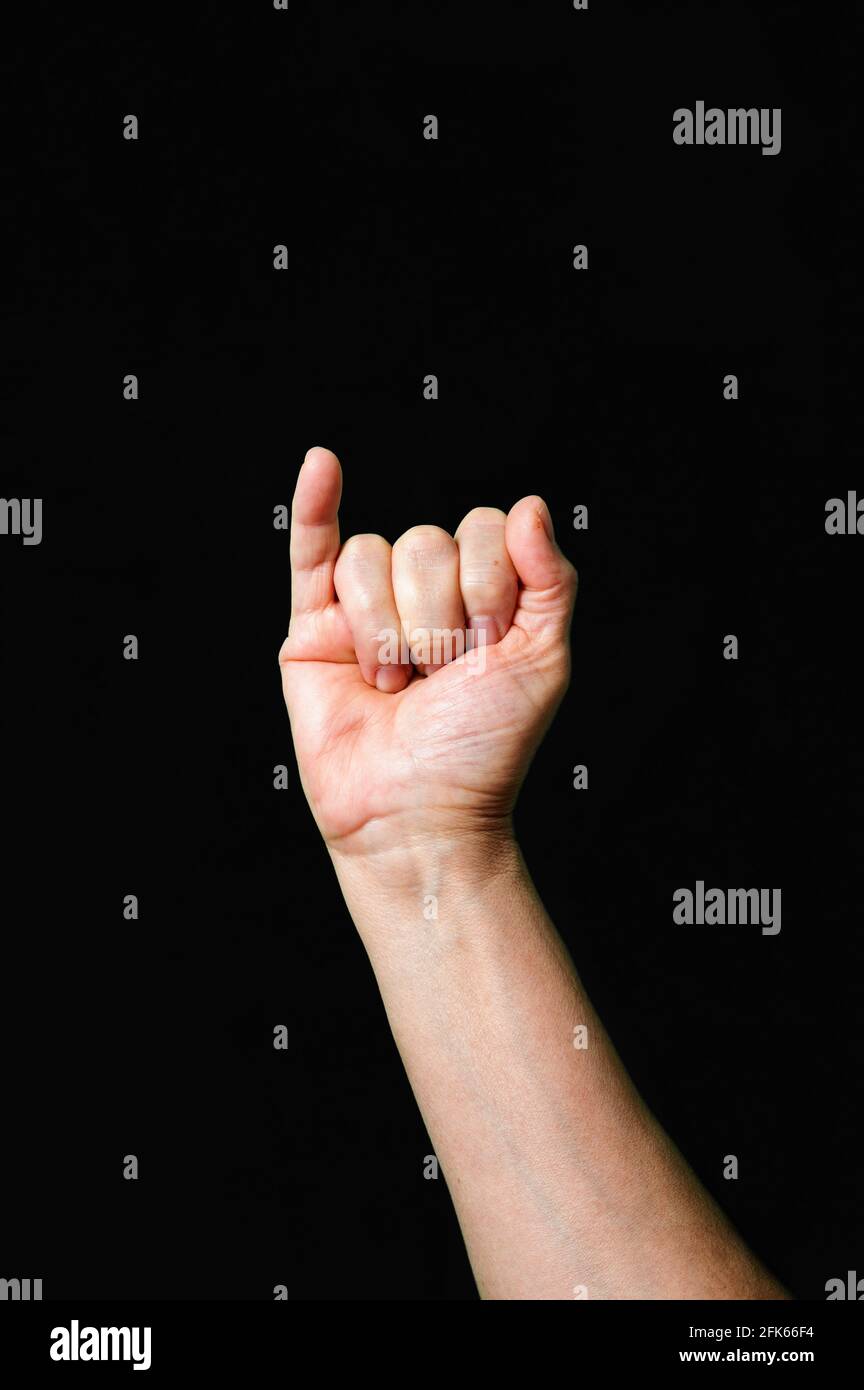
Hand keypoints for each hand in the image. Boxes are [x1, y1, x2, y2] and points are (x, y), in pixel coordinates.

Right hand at [279, 448, 577, 866]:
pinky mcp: (312, 631)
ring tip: (395, 683)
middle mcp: (425, 596)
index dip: (487, 586)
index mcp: (481, 597)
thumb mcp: (542, 661)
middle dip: (437, 616)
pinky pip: (310, 552)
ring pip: (370, 557)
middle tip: (438, 675)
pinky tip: (323, 466)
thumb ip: (550, 580)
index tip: (487, 650)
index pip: (483, 532)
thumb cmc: (481, 751)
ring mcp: (365, 609)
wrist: (418, 815)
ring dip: (389, 627)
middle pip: (424, 543)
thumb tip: (532, 505)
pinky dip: (313, 505)